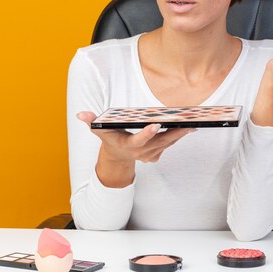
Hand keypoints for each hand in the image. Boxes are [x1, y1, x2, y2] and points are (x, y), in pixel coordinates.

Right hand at [77, 111, 193, 163]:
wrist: (118, 157)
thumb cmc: (110, 139)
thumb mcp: (100, 131)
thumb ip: (91, 122)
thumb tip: (80, 114)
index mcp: (129, 145)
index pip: (139, 140)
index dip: (147, 133)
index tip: (155, 124)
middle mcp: (142, 152)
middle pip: (161, 141)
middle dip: (174, 132)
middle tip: (185, 121)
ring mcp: (151, 154)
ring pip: (169, 142)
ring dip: (180, 133)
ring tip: (192, 121)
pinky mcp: (158, 153)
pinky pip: (171, 143)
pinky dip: (179, 135)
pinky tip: (189, 125)